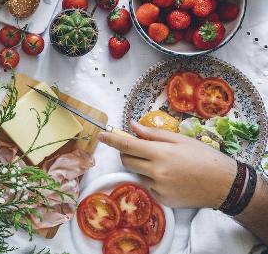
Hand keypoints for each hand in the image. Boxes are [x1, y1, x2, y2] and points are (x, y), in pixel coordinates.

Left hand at [99, 121, 236, 208]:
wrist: (224, 185)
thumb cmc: (204, 157)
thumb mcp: (181, 139)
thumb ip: (154, 134)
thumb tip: (132, 125)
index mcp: (160, 153)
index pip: (127, 145)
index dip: (112, 139)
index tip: (101, 135)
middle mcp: (156, 171)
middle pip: (126, 160)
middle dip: (126, 152)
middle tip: (138, 147)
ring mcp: (158, 187)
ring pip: (136, 173)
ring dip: (141, 166)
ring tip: (162, 163)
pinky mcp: (162, 199)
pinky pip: (148, 186)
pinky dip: (151, 179)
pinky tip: (169, 177)